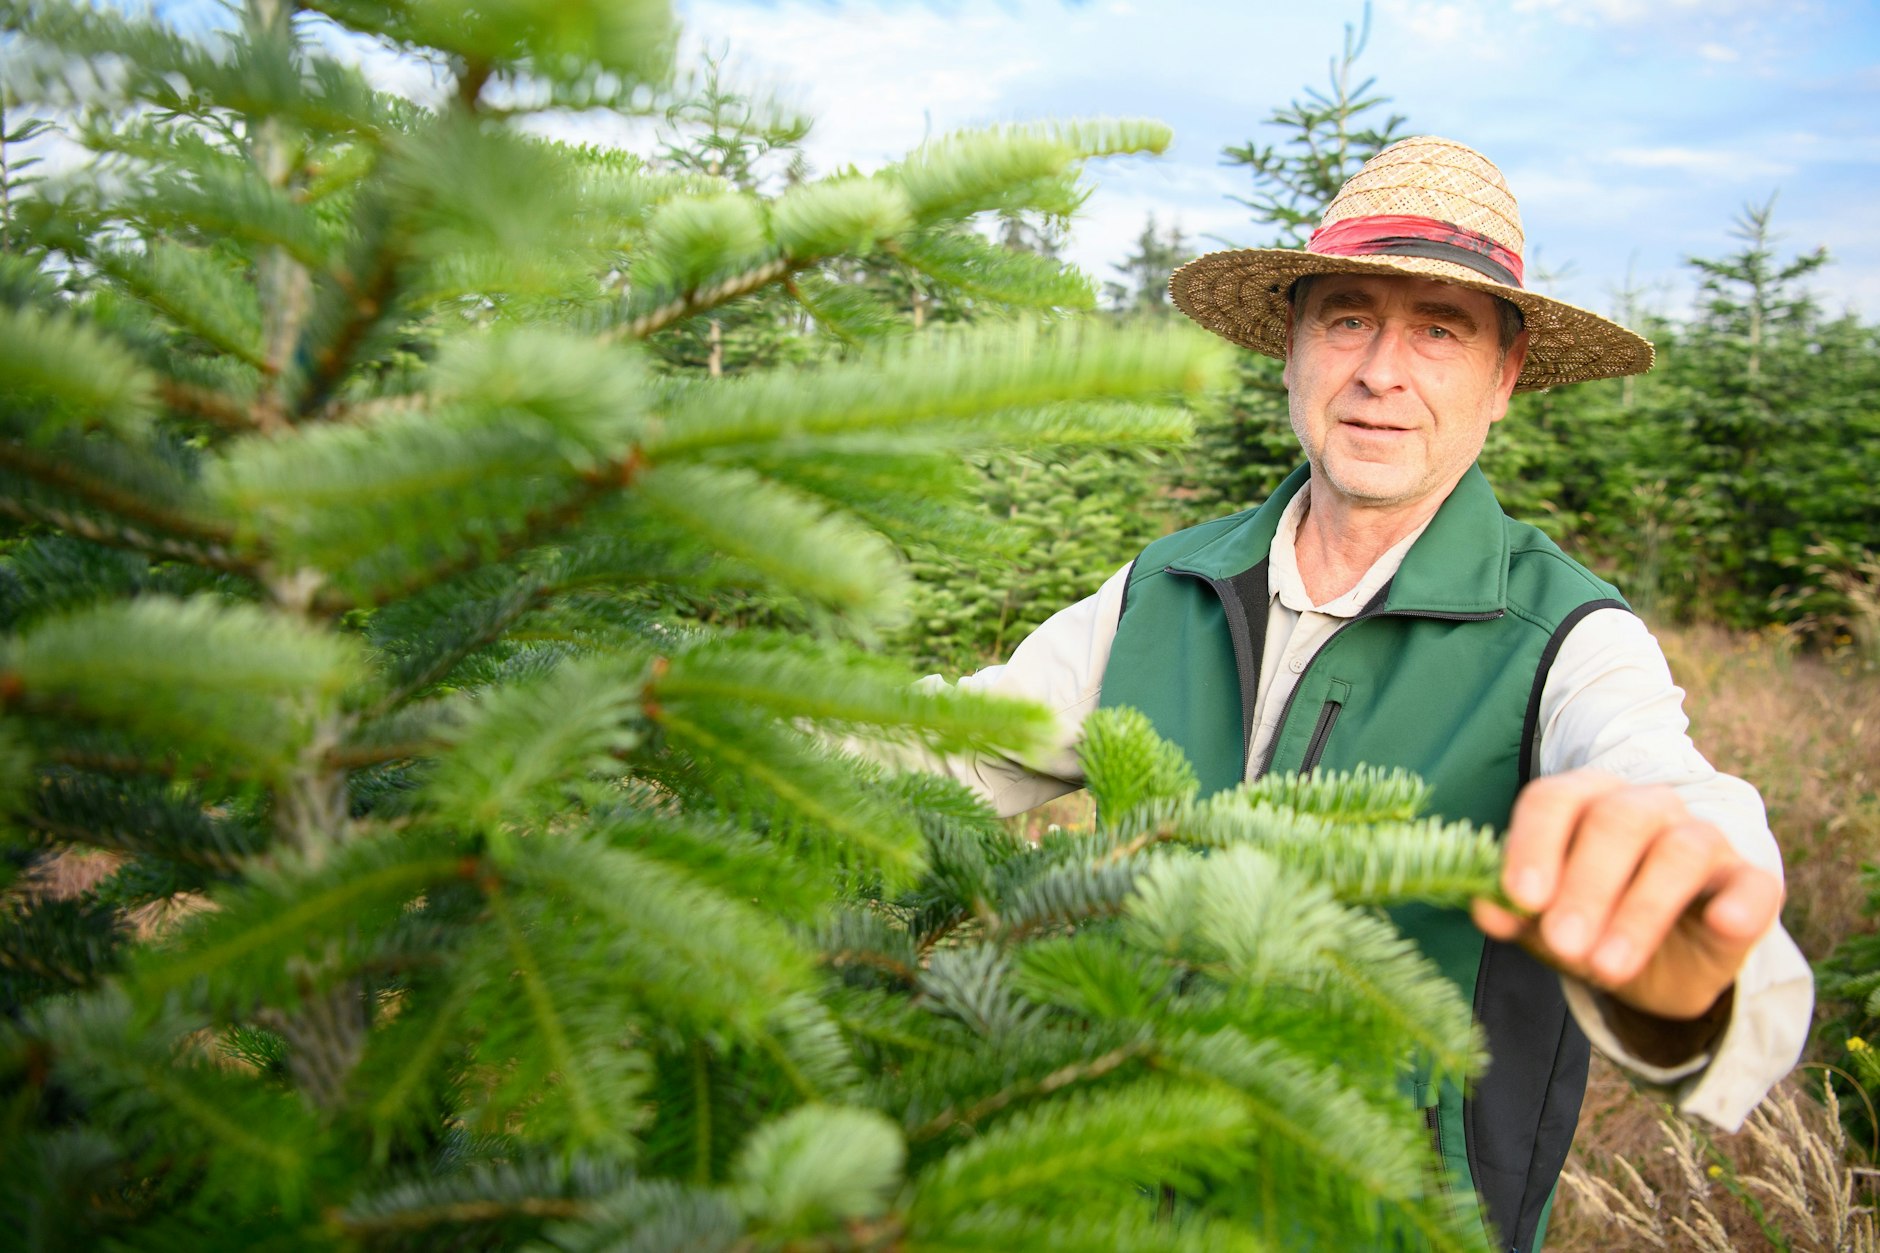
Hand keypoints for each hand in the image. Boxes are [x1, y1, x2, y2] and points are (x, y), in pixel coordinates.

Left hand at [1470, 770, 1783, 1022]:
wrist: (1663, 962)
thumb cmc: (1593, 924)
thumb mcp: (1548, 925)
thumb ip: (1517, 912)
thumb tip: (1485, 909)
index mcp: (1586, 801)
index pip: (1554, 801)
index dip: (1535, 845)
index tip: (1523, 899)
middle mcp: (1646, 807)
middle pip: (1615, 821)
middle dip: (1586, 885)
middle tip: (1564, 943)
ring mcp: (1704, 839)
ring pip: (1679, 851)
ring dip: (1641, 910)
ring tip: (1608, 966)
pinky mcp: (1753, 882)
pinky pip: (1755, 884)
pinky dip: (1740, 902)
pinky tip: (1723, 923)